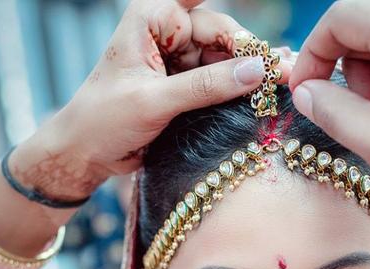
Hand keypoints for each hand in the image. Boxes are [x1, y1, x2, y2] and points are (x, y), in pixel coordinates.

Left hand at [12, 0, 281, 199]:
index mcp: (153, 17)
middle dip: (251, 56)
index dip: (237, 31)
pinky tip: (265, 96)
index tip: (268, 46)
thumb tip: (257, 71)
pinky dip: (240, 90)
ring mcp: (178, 57)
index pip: (207, 14)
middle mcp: (168, 30)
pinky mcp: (186, 84)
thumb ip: (206, 86)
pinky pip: (221, 81)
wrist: (84, 153)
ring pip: (227, 60)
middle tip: (284, 74)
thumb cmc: (104, 120)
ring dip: (250, 75)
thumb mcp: (155, 102)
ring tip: (281, 87)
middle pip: (224, 36)